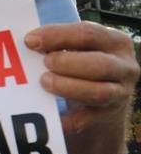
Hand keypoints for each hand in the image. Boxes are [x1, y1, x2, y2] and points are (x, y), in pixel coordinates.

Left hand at [25, 21, 139, 153]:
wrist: (103, 103)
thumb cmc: (84, 65)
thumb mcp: (80, 49)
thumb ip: (59, 43)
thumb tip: (28, 41)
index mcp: (115, 42)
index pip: (87, 33)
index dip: (57, 35)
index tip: (30, 40)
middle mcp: (124, 67)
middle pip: (99, 64)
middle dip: (67, 63)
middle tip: (44, 63)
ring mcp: (120, 93)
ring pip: (98, 92)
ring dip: (68, 87)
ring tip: (44, 82)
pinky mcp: (108, 116)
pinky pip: (86, 120)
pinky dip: (66, 119)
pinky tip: (49, 116)